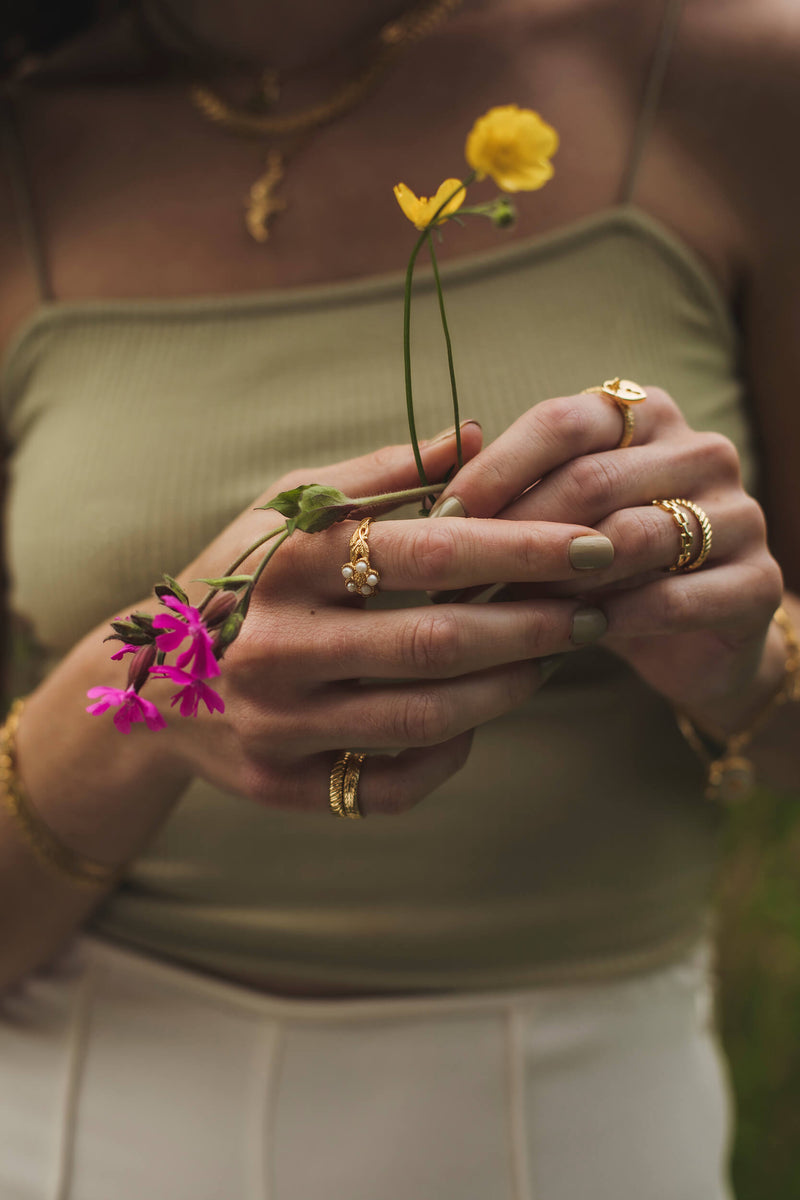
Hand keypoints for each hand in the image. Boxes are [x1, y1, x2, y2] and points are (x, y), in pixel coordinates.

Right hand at [156, 424, 617, 814]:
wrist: (156, 682)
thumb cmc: (247, 578)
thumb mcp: (292, 509)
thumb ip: (384, 476)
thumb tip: (477, 435)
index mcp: (286, 562)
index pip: (426, 550)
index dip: (521, 547)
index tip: (595, 543)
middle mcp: (275, 645)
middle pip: (436, 643)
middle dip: (533, 625)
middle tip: (597, 610)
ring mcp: (274, 723)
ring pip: (423, 719)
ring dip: (509, 689)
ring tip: (554, 657)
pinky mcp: (279, 783)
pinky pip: (388, 785)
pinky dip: (448, 756)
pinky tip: (476, 721)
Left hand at [428, 388, 784, 731]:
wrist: (695, 638)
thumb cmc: (606, 567)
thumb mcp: (559, 520)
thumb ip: (514, 493)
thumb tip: (431, 486)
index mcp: (645, 416)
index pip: (562, 420)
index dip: (495, 469)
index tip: (441, 520)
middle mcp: (699, 450)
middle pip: (592, 478)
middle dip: (517, 533)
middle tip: (461, 579)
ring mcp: (738, 513)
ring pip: (635, 536)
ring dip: (562, 579)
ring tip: (509, 610)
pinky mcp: (758, 581)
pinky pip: (675, 598)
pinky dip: (615, 619)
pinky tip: (574, 636)